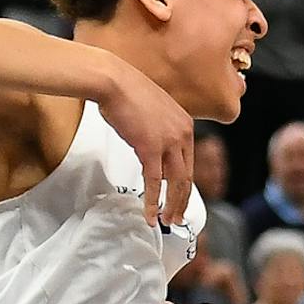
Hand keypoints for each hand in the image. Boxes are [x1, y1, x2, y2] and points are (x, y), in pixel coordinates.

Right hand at [97, 56, 194, 227]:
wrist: (113, 81)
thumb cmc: (126, 93)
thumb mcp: (153, 113)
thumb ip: (160, 133)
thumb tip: (154, 152)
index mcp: (185, 126)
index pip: (189, 164)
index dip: (185, 187)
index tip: (180, 201)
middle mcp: (183, 134)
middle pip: (187, 178)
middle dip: (181, 202)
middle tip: (177, 219)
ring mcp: (169, 141)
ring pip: (176, 183)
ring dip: (171, 206)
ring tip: (167, 222)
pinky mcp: (151, 148)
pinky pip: (155, 182)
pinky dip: (153, 202)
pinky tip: (151, 216)